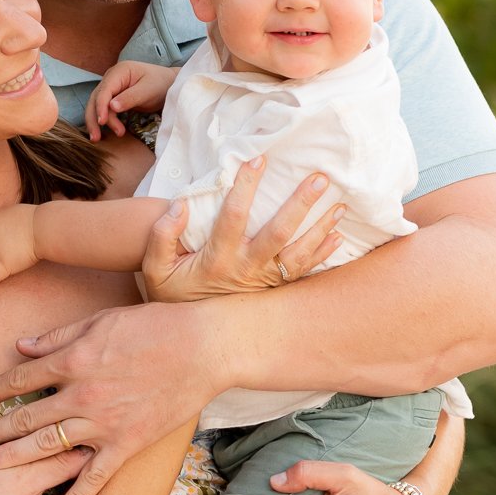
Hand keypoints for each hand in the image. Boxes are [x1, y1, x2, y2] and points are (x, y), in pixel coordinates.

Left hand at [0, 302, 219, 494]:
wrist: (203, 347)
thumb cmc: (152, 327)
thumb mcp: (98, 322)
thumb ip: (57, 338)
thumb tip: (20, 347)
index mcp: (71, 362)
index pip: (18, 380)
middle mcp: (80, 396)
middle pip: (24, 418)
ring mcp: (103, 424)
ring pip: (48, 446)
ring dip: (14, 459)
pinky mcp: (127, 444)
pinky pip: (96, 476)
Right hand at [85, 60, 177, 140]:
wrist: (169, 85)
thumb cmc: (160, 84)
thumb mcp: (148, 90)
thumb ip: (130, 98)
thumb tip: (111, 107)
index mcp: (119, 72)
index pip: (104, 90)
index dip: (101, 106)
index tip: (102, 122)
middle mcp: (111, 78)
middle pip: (95, 98)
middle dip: (93, 118)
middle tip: (96, 137)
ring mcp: (111, 88)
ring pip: (97, 105)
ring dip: (96, 122)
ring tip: (98, 139)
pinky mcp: (113, 98)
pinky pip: (104, 110)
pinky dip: (104, 121)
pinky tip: (105, 133)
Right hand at [141, 157, 345, 302]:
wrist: (194, 334)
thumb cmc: (174, 291)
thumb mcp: (156, 269)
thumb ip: (162, 237)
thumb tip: (178, 206)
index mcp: (218, 258)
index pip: (234, 217)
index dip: (245, 188)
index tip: (257, 160)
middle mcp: (246, 269)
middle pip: (279, 233)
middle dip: (300, 204)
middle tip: (320, 178)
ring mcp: (264, 281)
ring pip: (298, 253)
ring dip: (320, 228)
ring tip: (340, 204)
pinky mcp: (274, 288)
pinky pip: (303, 272)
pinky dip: (322, 254)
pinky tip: (338, 235)